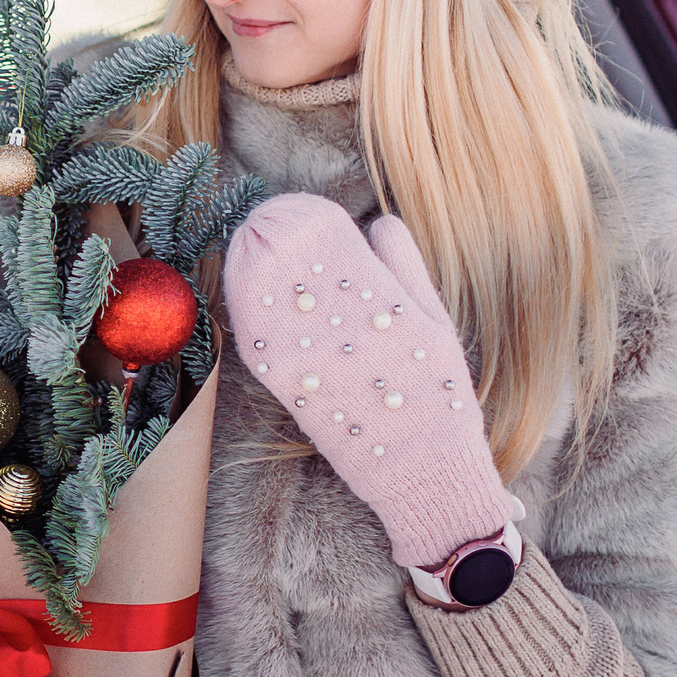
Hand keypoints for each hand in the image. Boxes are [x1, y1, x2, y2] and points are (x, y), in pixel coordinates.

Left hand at [222, 193, 522, 567]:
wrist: (424, 469)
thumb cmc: (438, 392)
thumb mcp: (437, 323)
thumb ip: (407, 269)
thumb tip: (381, 221)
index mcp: (387, 303)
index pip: (335, 244)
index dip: (309, 220)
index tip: (294, 207)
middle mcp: (346, 326)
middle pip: (296, 266)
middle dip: (274, 237)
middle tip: (259, 217)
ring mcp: (316, 358)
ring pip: (271, 300)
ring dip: (252, 267)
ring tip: (244, 241)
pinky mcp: (294, 391)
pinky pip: (261, 344)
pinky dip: (246, 314)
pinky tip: (238, 292)